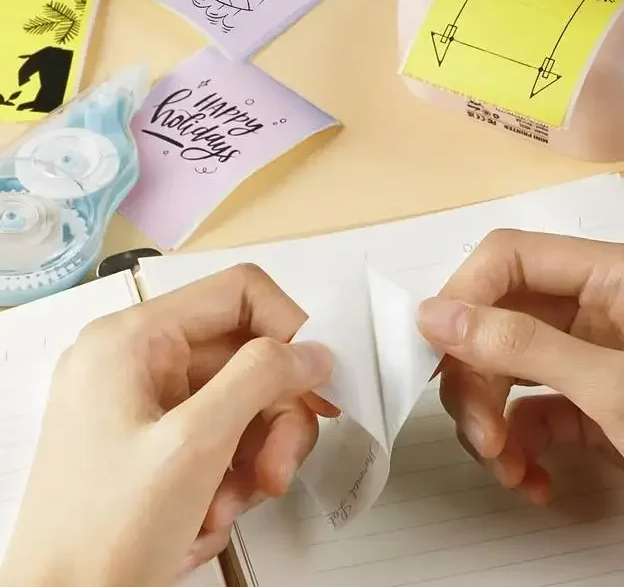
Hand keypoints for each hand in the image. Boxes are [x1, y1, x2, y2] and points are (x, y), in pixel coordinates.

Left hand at [0, 265, 332, 586]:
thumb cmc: (105, 535)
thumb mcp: (196, 444)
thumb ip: (262, 379)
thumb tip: (313, 351)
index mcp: (133, 339)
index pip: (238, 293)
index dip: (287, 328)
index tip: (314, 379)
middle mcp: (137, 360)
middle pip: (245, 356)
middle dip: (272, 415)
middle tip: (279, 468)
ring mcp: (144, 401)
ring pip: (240, 399)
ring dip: (255, 452)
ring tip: (234, 502)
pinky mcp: (153, 439)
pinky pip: (220, 433)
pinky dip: (231, 472)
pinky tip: (210, 513)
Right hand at [418, 231, 623, 586]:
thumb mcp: (618, 391)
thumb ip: (520, 347)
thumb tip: (433, 315)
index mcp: (621, 276)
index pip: (515, 258)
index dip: (467, 297)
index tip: (435, 353)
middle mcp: (604, 307)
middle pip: (504, 318)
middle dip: (480, 377)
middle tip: (478, 435)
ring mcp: (597, 357)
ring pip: (510, 367)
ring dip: (493, 417)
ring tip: (506, 467)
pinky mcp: (593, 405)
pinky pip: (531, 411)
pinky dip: (520, 445)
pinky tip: (533, 480)